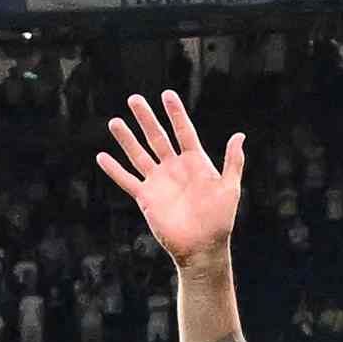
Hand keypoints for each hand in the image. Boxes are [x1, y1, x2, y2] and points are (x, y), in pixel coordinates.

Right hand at [92, 90, 244, 259]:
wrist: (202, 247)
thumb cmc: (220, 219)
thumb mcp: (229, 188)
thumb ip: (232, 162)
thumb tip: (240, 135)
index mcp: (195, 162)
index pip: (183, 131)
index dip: (175, 113)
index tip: (166, 94)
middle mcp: (174, 167)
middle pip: (157, 137)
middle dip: (146, 118)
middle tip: (134, 99)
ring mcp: (158, 181)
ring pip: (139, 155)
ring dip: (127, 139)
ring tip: (115, 122)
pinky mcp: (146, 197)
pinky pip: (127, 180)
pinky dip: (114, 170)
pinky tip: (102, 156)